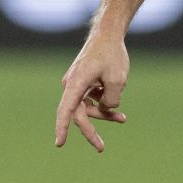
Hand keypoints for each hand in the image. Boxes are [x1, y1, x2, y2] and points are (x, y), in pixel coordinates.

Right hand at [53, 37, 129, 151]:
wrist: (108, 35)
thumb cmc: (112, 55)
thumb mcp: (118, 81)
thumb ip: (112, 101)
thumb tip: (106, 109)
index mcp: (76, 84)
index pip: (66, 110)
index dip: (62, 128)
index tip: (60, 144)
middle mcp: (72, 85)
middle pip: (79, 114)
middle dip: (91, 131)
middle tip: (101, 148)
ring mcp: (77, 85)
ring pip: (87, 108)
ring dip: (103, 115)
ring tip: (122, 119)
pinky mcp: (84, 84)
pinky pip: (91, 100)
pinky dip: (103, 103)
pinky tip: (117, 105)